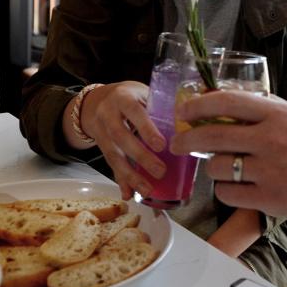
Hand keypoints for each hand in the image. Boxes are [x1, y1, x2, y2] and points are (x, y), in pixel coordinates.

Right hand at [75, 81, 166, 199]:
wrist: (96, 101)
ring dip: (130, 175)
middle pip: (121, 136)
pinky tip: (128, 194)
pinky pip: (110, 165)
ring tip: (147, 190)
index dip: (146, 128)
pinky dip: (120, 180)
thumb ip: (160, 105)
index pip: (134, 111)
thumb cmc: (129, 97)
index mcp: (122, 97)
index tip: (161, 145)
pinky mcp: (100, 147)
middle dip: (140, 156)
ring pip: (113, 155)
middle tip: (160, 171)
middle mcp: (108, 114)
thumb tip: (190, 119)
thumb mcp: (142, 93)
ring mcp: (101, 131)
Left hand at [171, 90, 286, 221]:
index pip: (226, 102)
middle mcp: (271, 141)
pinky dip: (225, 190)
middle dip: (185, 138)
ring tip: (218, 167)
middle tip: (176, 143)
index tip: (184, 110)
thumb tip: (234, 100)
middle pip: (210, 136)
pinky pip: (228, 194)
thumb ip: (270, 108)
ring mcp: (269, 172)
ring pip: (216, 168)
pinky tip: (234, 186)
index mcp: (279, 114)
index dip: (198, 104)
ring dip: (211, 167)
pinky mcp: (270, 200)